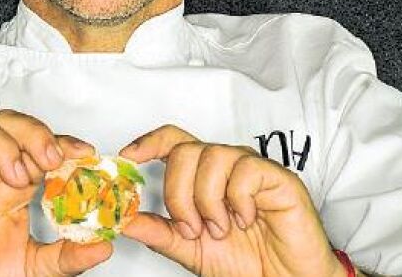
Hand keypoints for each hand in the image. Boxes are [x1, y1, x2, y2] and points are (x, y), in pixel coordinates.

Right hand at [0, 110, 110, 276]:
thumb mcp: (34, 267)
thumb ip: (67, 256)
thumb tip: (103, 246)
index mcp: (13, 186)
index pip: (39, 145)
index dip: (62, 141)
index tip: (84, 153)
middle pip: (8, 124)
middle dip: (33, 133)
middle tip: (50, 159)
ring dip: (1, 143)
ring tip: (15, 175)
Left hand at [118, 125, 345, 276]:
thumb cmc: (246, 261)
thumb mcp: (191, 249)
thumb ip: (159, 231)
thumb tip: (125, 218)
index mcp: (203, 176)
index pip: (173, 141)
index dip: (149, 142)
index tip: (127, 157)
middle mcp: (225, 165)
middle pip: (184, 151)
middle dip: (179, 194)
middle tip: (193, 228)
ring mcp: (251, 168)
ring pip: (211, 158)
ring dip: (208, 202)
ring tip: (223, 228)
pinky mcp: (277, 176)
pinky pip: (244, 172)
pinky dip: (238, 202)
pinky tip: (247, 220)